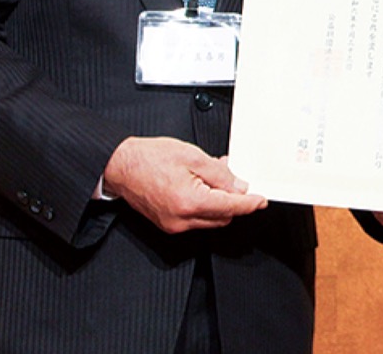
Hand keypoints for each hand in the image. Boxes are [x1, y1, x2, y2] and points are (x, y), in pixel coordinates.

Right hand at [102, 136, 266, 232]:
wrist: (121, 165)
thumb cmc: (150, 158)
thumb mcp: (193, 156)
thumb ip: (220, 174)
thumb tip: (239, 186)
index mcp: (190, 202)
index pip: (231, 208)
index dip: (250, 203)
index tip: (261, 200)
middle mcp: (181, 220)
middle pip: (223, 217)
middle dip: (233, 200)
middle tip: (234, 178)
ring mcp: (174, 225)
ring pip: (210, 219)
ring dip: (219, 203)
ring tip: (214, 177)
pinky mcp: (168, 224)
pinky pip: (196, 219)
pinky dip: (204, 205)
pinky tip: (201, 186)